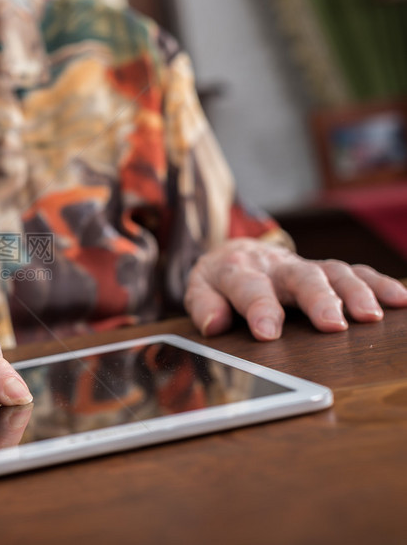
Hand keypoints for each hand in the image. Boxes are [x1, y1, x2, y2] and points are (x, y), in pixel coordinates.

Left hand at [184, 238, 406, 340]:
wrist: (234, 251)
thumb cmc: (220, 278)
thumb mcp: (199, 288)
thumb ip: (203, 305)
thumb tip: (214, 325)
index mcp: (239, 270)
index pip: (249, 287)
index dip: (259, 309)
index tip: (268, 333)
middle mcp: (276, 265)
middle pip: (300, 276)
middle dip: (318, 299)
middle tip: (334, 324)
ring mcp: (303, 266)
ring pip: (332, 272)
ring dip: (355, 292)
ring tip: (372, 316)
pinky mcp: (323, 270)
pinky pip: (355, 272)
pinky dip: (379, 284)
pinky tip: (400, 300)